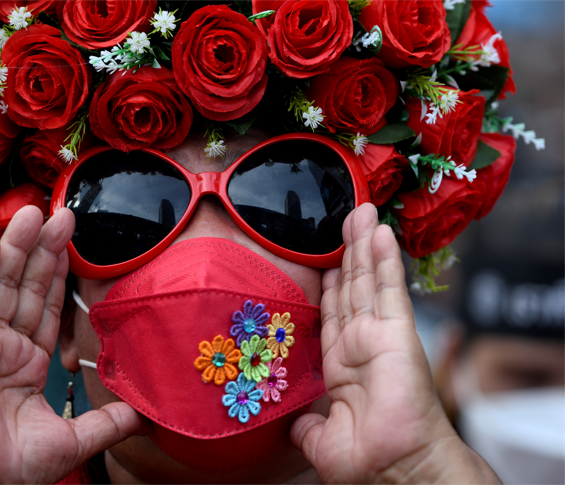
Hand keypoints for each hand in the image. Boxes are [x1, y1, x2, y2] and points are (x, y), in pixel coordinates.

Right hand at [0, 207, 150, 483]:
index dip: (60, 272)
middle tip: (61, 211)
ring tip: (31, 213)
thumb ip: (110, 420)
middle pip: (27, 287)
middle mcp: (5, 345)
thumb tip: (147, 414)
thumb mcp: (75, 437)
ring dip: (16, 248)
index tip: (73, 240)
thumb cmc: (17, 465)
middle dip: (43, 249)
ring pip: (2, 286)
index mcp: (30, 359)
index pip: (49, 305)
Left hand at [291, 203, 498, 483]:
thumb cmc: (365, 460)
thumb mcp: (319, 438)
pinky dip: (385, 259)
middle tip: (346, 218)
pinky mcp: (397, 332)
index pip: (332, 312)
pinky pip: (388, 288)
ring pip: (368, 280)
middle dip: (347, 253)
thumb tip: (292, 425)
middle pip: (351, 287)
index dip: (328, 284)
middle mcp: (359, 344)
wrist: (394, 469)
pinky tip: (380, 233)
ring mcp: (379, 335)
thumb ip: (304, 424)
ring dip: (363, 245)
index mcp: (340, 364)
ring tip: (361, 212)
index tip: (324, 259)